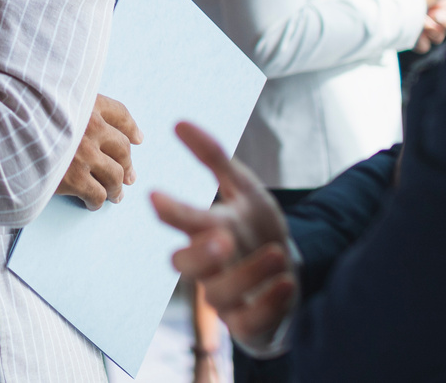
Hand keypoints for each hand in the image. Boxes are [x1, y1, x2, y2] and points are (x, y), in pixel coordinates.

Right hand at [57, 94, 143, 209]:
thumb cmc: (18, 118)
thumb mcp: (46, 100)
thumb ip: (70, 107)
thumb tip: (94, 126)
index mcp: (85, 102)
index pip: (120, 113)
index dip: (131, 128)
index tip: (137, 139)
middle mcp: (90, 126)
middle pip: (123, 148)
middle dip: (128, 164)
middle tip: (128, 177)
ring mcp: (84, 153)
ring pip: (115, 175)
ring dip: (117, 188)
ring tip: (116, 195)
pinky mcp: (74, 178)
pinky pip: (98, 195)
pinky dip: (99, 201)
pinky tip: (92, 203)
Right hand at [150, 123, 297, 349]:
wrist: (288, 275)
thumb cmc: (255, 230)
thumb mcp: (243, 189)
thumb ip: (213, 157)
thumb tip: (178, 122)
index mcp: (206, 232)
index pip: (182, 223)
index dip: (171, 211)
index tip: (157, 195)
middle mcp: (211, 267)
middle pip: (186, 266)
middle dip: (200, 252)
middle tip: (220, 237)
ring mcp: (229, 298)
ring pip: (221, 294)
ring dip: (248, 273)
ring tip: (277, 254)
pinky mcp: (251, 324)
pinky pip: (250, 323)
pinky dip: (267, 304)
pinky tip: (286, 283)